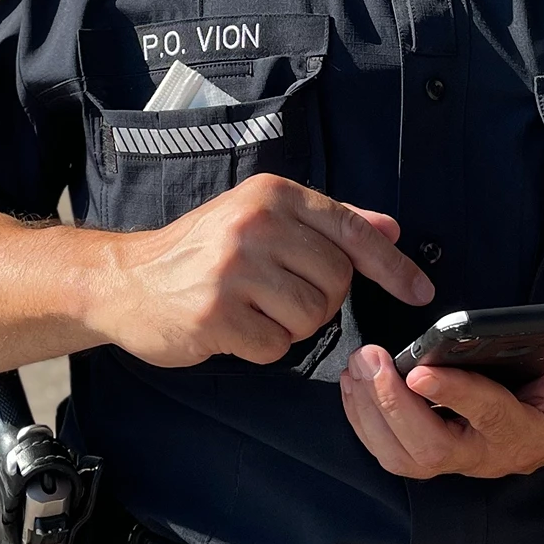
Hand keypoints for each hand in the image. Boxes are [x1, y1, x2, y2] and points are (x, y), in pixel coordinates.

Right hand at [95, 174, 433, 367]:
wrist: (124, 280)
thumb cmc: (198, 252)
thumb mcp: (259, 218)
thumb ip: (328, 223)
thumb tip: (390, 228)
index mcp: (271, 196)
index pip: (350, 230)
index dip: (391, 265)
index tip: (420, 289)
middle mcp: (254, 225)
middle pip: (335, 281)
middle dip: (318, 299)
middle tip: (277, 294)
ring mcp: (233, 270)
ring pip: (311, 316)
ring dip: (290, 326)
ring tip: (253, 309)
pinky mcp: (216, 314)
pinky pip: (275, 346)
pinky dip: (262, 347)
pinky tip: (233, 328)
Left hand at [340, 337, 543, 478]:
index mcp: (525, 431)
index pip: (487, 414)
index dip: (453, 394)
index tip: (420, 370)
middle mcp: (486, 453)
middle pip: (430, 448)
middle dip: (393, 405)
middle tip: (370, 361)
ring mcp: (458, 457)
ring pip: (403, 456)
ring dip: (371, 414)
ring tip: (357, 368)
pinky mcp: (436, 452)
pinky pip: (392, 451)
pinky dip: (365, 421)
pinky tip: (355, 385)